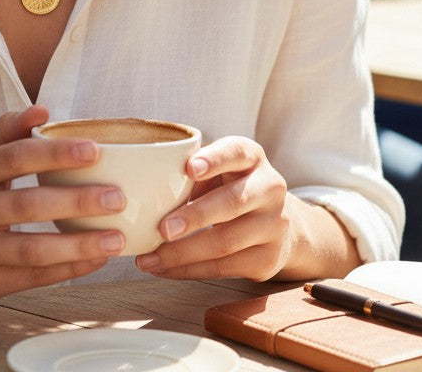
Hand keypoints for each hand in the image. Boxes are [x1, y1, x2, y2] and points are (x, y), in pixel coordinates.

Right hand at [0, 105, 125, 309]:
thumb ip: (5, 132)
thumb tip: (42, 110)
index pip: (14, 157)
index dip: (55, 153)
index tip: (95, 151)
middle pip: (27, 204)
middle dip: (76, 201)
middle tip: (116, 196)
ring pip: (31, 249)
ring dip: (78, 244)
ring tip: (116, 237)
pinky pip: (31, 278)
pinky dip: (67, 269)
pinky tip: (95, 259)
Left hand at [134, 136, 357, 281]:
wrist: (279, 223)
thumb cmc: (229, 186)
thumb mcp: (218, 169)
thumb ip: (190, 172)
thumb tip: (142, 188)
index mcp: (252, 158)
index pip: (236, 152)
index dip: (214, 159)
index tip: (189, 168)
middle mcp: (269, 188)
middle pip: (232, 202)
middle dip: (195, 217)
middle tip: (162, 229)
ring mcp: (274, 226)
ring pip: (225, 242)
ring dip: (182, 253)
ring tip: (148, 258)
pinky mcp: (268, 260)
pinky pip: (224, 268)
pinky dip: (189, 270)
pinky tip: (164, 269)